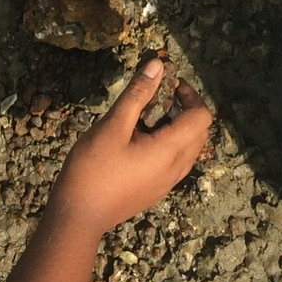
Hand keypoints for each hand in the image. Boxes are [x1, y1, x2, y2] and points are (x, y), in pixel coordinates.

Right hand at [49, 57, 211, 234]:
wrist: (78, 217)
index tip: (166, 85)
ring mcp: (167, 182)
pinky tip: (138, 141)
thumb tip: (158, 65)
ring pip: (189, 147)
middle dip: (185, 108)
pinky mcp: (156, 190)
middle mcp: (177, 168)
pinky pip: (176, 161)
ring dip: (176, 126)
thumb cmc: (94, 168)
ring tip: (144, 118)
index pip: (202, 117)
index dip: (189, 95)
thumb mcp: (113, 125)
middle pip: (200, 131)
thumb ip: (138, 94)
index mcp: (171, 151)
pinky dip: (168, 143)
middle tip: (156, 98)